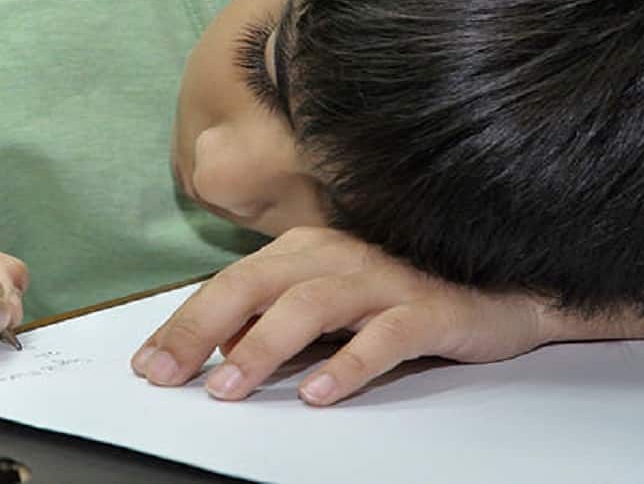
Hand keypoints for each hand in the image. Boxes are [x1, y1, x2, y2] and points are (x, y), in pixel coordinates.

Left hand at [130, 227, 550, 405]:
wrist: (496, 288)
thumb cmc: (399, 294)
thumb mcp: (326, 304)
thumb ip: (275, 321)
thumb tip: (220, 350)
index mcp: (303, 251)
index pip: (229, 285)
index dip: (183, 323)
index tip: (146, 363)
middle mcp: (336, 256)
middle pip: (255, 286)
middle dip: (202, 329)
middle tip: (167, 374)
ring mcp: (382, 280)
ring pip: (311, 306)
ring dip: (264, 346)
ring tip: (229, 385)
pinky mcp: (428, 308)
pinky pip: (384, 336)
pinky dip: (348, 364)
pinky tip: (318, 392)